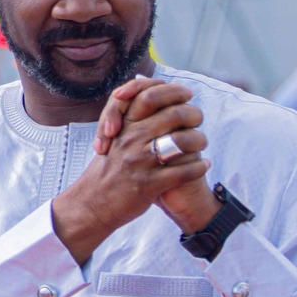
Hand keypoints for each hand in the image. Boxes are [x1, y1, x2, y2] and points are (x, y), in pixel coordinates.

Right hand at [53, 79, 206, 264]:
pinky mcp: (148, 185)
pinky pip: (182, 172)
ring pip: (181, 142)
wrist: (92, 204)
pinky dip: (198, 167)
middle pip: (172, 114)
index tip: (187, 94)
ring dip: (199, 140)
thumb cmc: (108, 170)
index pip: (149, 95)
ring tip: (203, 142)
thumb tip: (155, 100)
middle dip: (193, 114)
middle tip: (199, 118)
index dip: (173, 92)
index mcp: (123, 126)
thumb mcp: (115, 139)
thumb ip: (132, 121)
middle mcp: (131, 139)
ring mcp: (140, 162)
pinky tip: (204, 165)